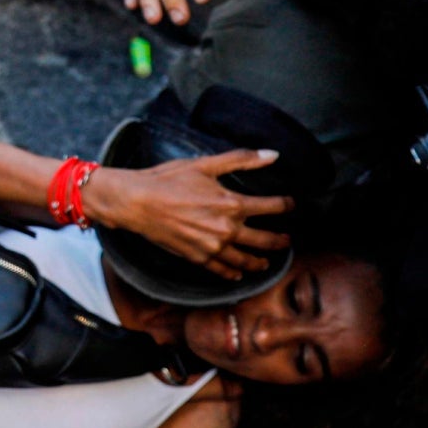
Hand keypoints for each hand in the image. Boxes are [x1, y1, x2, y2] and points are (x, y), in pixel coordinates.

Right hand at [84, 149, 290, 278]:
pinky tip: (238, 274)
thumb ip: (241, 159)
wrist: (137, 202)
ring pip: (247, 260)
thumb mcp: (205, 164)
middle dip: (280, 240)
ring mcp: (213, 247)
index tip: (291, 204)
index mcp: (232, 204)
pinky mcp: (198, 258)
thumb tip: (273, 154)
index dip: (286, 205)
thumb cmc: (168, 180)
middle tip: (287, 240)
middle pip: (266, 240)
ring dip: (261, 261)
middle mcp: (227, 230)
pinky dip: (234, 273)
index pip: (272, 207)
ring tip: (267, 262)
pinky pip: (222, 270)